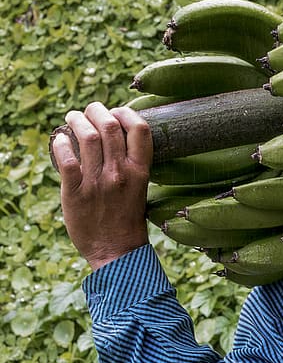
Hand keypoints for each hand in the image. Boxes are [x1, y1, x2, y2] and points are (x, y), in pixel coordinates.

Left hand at [53, 102, 152, 270]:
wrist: (116, 252)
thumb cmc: (127, 220)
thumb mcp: (139, 190)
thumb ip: (129, 165)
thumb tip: (113, 138)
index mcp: (140, 172)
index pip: (140, 129)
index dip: (126, 112)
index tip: (116, 113)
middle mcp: (121, 173)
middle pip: (110, 124)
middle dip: (96, 110)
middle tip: (88, 112)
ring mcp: (98, 182)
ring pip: (87, 135)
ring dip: (76, 120)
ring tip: (72, 119)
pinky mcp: (77, 192)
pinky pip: (67, 158)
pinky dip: (62, 143)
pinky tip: (61, 141)